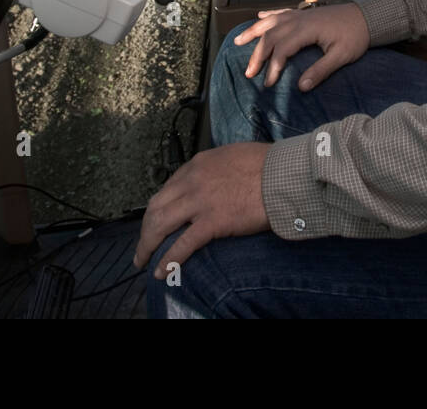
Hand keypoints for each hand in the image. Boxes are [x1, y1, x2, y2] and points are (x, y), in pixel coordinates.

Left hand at [133, 142, 271, 276]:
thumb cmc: (268, 164)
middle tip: (143, 245)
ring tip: (142, 260)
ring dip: (147, 245)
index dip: (158, 207)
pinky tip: (160, 270)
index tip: (156, 220)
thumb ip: (218, 168)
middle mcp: (192, 181)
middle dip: (145, 228)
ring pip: (160, 225)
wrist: (284, 173)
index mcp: (198, 164)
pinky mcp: (212, 222)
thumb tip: (217, 180)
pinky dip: (168, 260)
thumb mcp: (234, 155)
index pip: (168, 188)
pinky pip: (182, 245)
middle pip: (156, 207)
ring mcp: (200, 202)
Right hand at [235, 2, 369, 91]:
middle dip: (257, 55)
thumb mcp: (341, 56)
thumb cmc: (355, 36)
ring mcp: (299, 14)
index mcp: (307, 29)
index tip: (268, 83)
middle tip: (248, 72)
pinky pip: (279, 12)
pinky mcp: (303, 13)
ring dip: (253, 32)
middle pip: (270, 36)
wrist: (367, 16)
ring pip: (270, 22)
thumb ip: (321, 71)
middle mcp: (299, 19)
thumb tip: (302, 87)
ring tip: (238, 41)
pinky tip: (258, 18)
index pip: (282, 49)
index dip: (272, 66)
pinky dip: (267, 16)